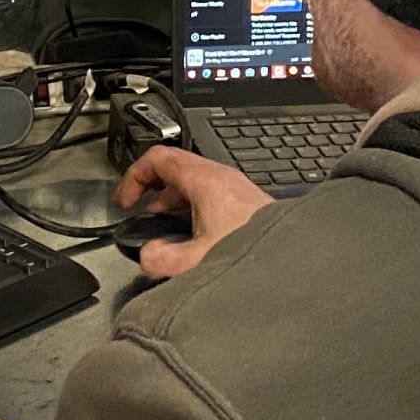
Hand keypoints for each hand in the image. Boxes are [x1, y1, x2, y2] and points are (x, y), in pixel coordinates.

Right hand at [112, 147, 271, 279]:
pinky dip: (191, 212)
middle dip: (151, 192)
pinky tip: (191, 240)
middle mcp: (222, 179)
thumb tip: (148, 256)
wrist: (295, 260)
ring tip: (162, 230)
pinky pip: (210, 198)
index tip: (124, 201)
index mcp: (206, 181)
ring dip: (171, 204)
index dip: (133, 177)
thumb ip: (161, 259)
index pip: (157, 158)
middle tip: (139, 213)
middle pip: (175, 170)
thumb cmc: (254, 252)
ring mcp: (236, 190)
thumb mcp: (196, 261)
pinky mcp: (246, 206)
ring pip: (193, 185)